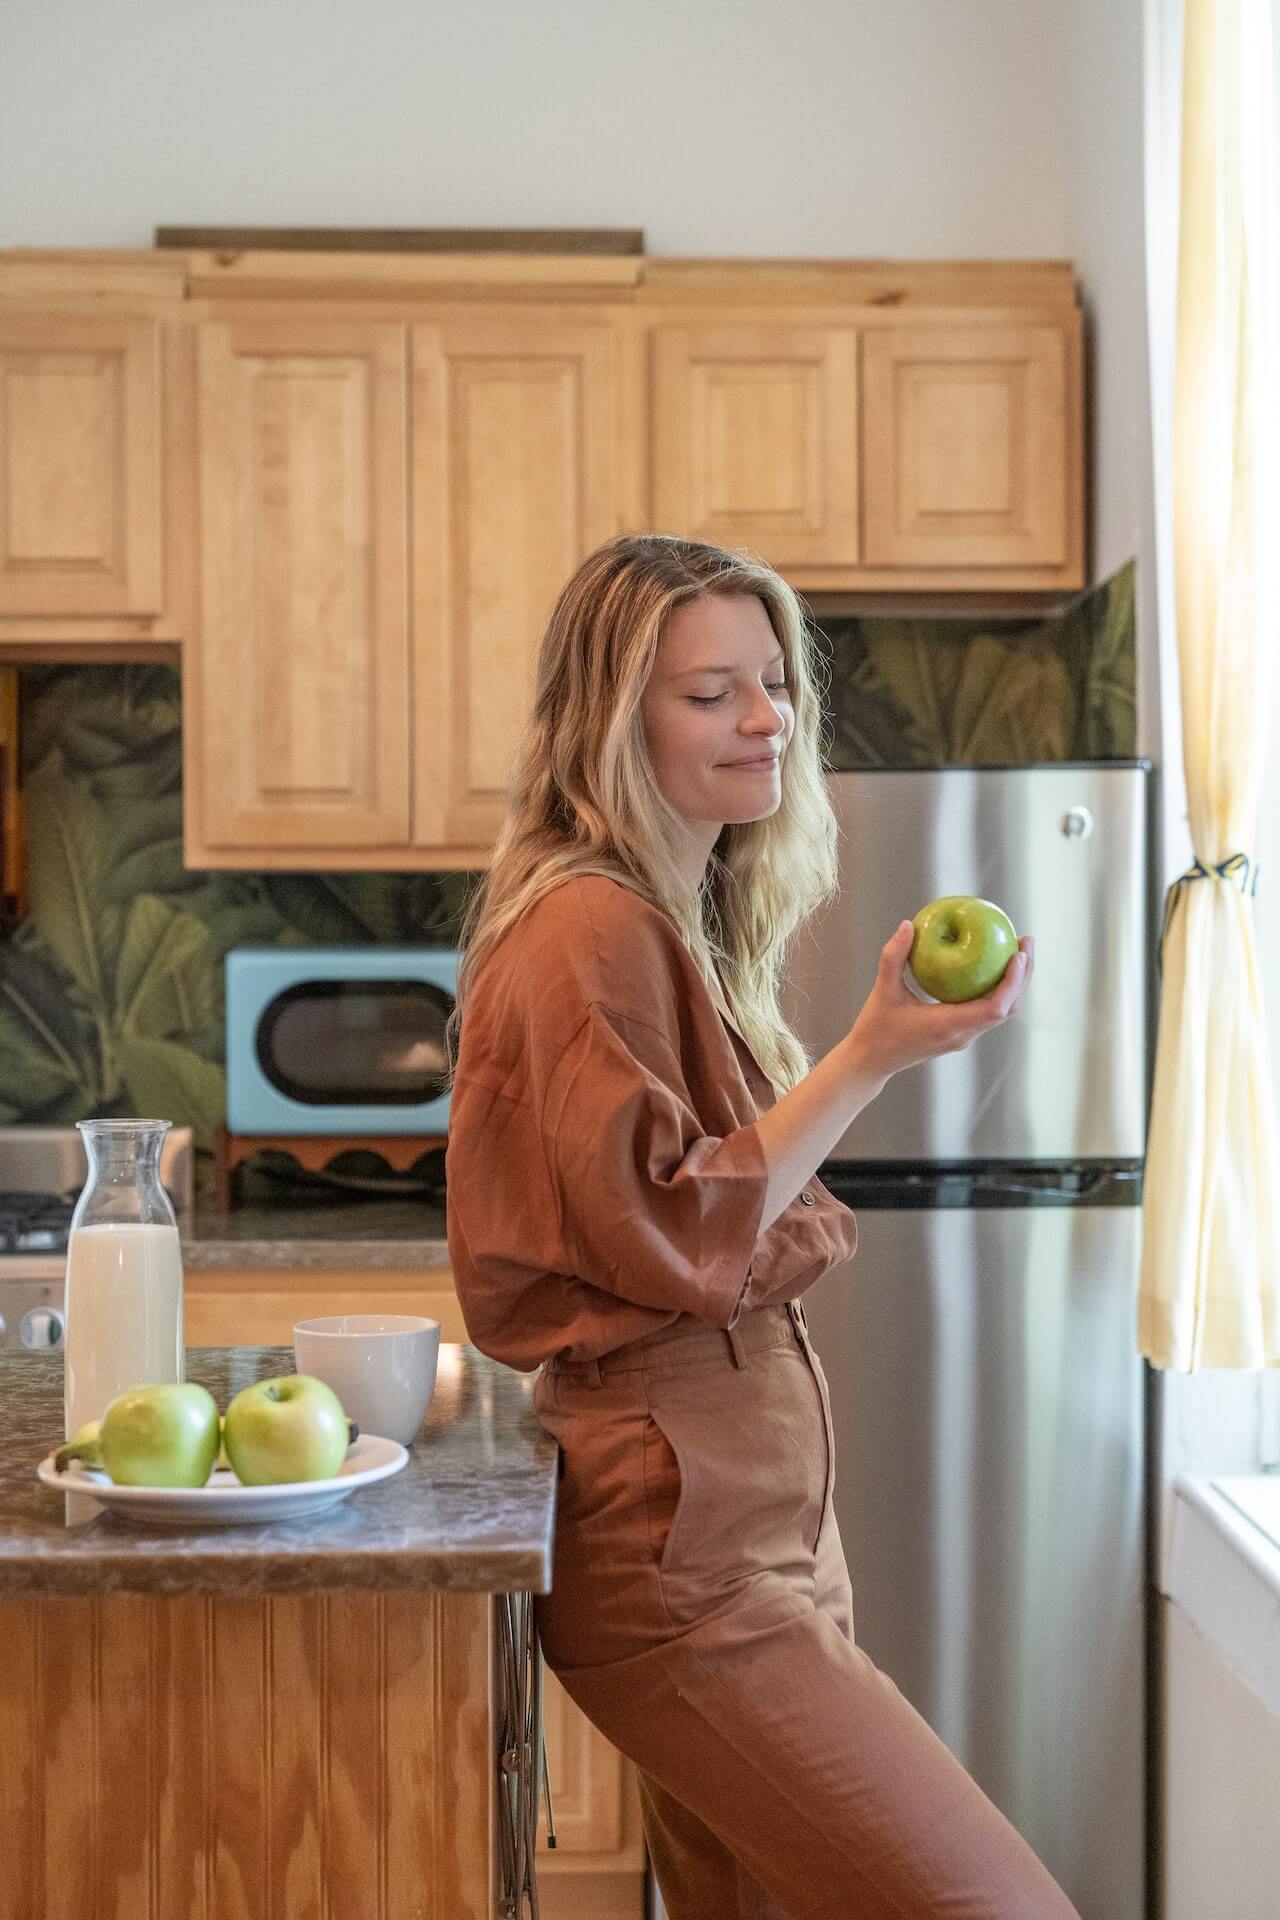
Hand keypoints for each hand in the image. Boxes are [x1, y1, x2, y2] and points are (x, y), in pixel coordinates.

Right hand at [846, 920, 1034, 1084]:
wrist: (872, 1060)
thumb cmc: (876, 1027)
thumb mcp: (882, 989)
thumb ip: (894, 956)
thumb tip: (908, 924)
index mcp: (949, 1025)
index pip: (995, 1007)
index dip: (1013, 981)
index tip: (1018, 954)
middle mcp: (962, 1034)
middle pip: (1008, 1008)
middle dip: (1023, 976)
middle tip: (1026, 942)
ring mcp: (963, 1036)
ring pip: (1002, 1011)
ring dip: (1015, 983)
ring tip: (1018, 951)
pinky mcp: (959, 1034)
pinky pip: (988, 1011)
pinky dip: (998, 990)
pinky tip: (991, 966)